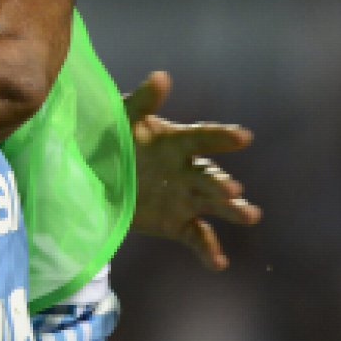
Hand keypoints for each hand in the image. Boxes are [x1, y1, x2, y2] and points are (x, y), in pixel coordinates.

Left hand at [127, 71, 261, 270]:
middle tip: (233, 189)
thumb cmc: (111, 139)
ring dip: (231, 211)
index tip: (243, 137)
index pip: (203, 138)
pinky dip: (209, 250)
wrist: (91, 175)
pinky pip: (197, 237)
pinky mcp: (178, 223)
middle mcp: (188, 171)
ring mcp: (186, 198)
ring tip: (249, 215)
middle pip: (211, 176)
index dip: (221, 137)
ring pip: (214, 206)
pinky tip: (219, 263)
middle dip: (222, 183)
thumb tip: (161, 76)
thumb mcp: (122, 120)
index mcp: (178, 143)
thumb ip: (142, 101)